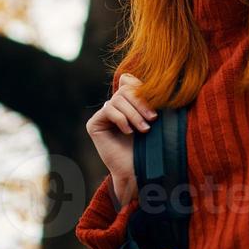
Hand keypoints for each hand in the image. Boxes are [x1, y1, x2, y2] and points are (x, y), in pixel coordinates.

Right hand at [85, 73, 156, 202]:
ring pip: (118, 99)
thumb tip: (143, 77)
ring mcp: (103, 115)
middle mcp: (113, 107)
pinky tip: (129, 132)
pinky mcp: (94, 124)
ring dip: (134, 114)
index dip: (140, 88)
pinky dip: (121, 119)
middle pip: (125, 89)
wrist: (139, 170)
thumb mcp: (152, 117)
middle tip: (153, 119)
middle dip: (140, 103)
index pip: (128, 81)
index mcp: (127, 103)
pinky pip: (108, 110)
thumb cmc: (150, 147)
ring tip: (144, 129)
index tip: (155, 106)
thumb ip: (147, 97)